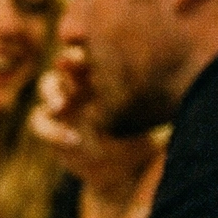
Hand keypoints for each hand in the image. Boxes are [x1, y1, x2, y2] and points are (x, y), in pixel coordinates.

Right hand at [32, 49, 164, 195]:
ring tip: (60, 104)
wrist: (123, 172)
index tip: (94, 48)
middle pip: (65, 62)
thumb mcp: (150, 118)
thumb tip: (179, 76)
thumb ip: (154, 98)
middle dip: (66, 64)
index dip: (87, 46)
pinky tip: (72, 139)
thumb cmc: (141, 140)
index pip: (92, 51)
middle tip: (71, 65)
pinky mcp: (51, 127)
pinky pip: (38, 121)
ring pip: (46, 86)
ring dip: (51, 92)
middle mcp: (82, 85)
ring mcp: (63, 105)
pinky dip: (51, 128)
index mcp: (103, 75)